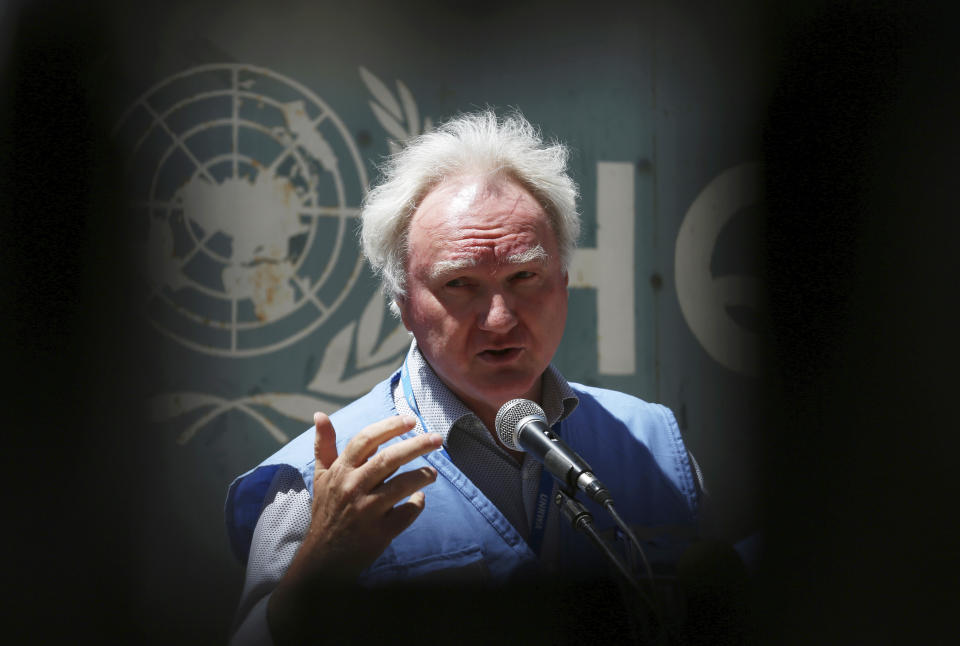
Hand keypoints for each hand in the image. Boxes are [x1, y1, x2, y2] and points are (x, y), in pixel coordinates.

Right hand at [268, 412, 440, 638]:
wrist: (322, 558)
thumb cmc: (326, 511)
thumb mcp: (321, 477)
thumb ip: (324, 445)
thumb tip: (320, 415)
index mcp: (341, 471)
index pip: (366, 440)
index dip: (389, 427)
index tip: (411, 420)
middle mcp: (353, 488)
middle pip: (389, 458)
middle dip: (416, 445)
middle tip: (437, 438)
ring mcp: (366, 511)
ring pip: (401, 485)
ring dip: (422, 475)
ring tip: (433, 472)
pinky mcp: (379, 532)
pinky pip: (406, 513)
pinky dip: (417, 504)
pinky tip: (420, 498)